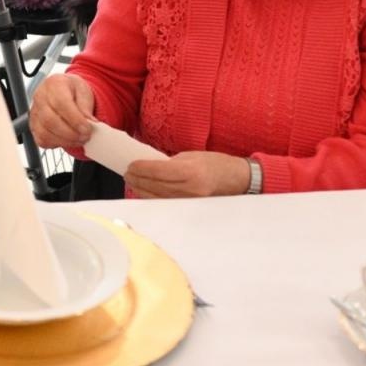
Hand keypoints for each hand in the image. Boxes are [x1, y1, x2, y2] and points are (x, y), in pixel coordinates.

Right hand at [29, 73, 96, 147]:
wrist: (65, 92)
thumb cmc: (73, 91)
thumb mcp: (84, 92)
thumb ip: (86, 108)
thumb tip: (89, 123)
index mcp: (54, 84)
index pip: (60, 103)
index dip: (75, 119)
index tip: (87, 128)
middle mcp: (40, 97)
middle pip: (50, 120)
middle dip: (71, 133)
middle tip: (85, 136)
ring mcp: (35, 113)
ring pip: (45, 133)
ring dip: (65, 140)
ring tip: (80, 139)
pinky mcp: (34, 127)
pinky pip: (42, 140)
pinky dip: (57, 144)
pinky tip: (69, 140)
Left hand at [125, 151, 250, 197]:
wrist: (238, 180)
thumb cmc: (215, 164)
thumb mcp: (192, 156)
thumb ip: (169, 162)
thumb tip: (148, 167)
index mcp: (191, 172)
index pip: (158, 171)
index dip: (141, 168)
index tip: (130, 165)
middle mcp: (190, 189)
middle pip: (155, 186)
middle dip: (138, 179)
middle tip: (127, 173)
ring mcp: (190, 202)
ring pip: (158, 197)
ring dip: (141, 189)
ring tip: (132, 181)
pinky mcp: (190, 208)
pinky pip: (166, 203)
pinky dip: (152, 197)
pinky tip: (144, 191)